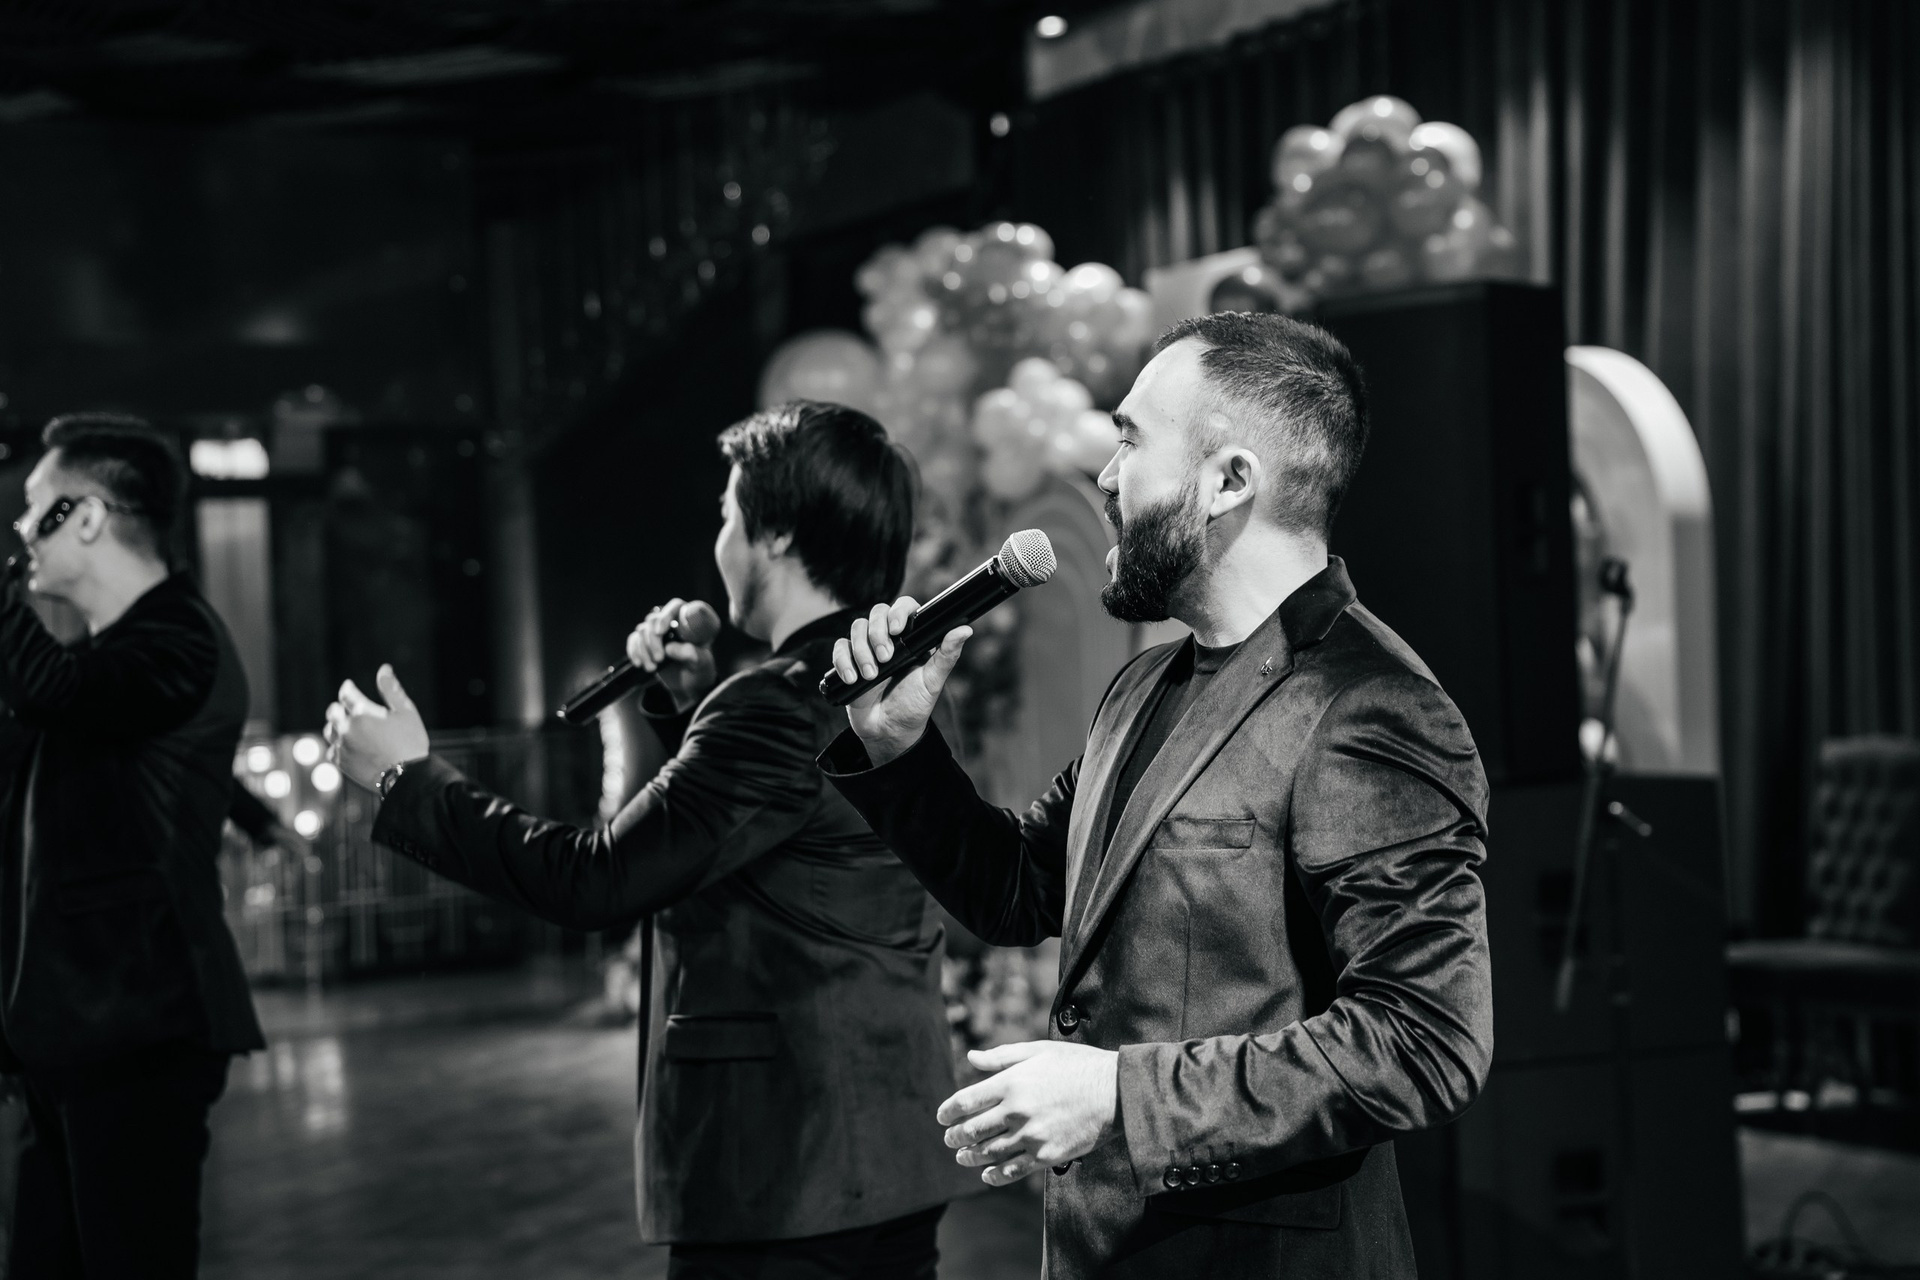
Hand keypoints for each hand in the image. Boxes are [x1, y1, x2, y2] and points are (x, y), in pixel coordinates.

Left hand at [324, 664, 429, 792]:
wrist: (405, 777)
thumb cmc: (410, 742)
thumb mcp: (406, 711)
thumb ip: (391, 689)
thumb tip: (384, 668)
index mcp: (362, 712)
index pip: (346, 693)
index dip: (348, 688)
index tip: (349, 686)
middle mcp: (347, 727)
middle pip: (333, 711)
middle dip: (340, 706)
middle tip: (346, 706)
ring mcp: (342, 746)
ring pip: (329, 730)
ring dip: (336, 725)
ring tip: (346, 726)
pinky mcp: (341, 763)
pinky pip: (331, 750)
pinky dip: (337, 745)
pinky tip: (346, 745)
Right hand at [626, 597, 717, 713]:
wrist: (690, 684)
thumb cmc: (701, 669)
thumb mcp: (703, 663)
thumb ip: (692, 654)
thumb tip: (670, 648)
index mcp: (689, 622)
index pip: (676, 607)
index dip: (666, 615)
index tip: (660, 631)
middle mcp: (672, 623)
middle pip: (654, 619)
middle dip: (653, 640)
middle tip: (659, 658)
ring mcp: (657, 632)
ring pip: (642, 630)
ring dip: (643, 649)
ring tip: (652, 668)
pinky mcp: (646, 643)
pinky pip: (634, 640)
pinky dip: (634, 651)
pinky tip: (639, 664)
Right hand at [830, 597, 970, 766]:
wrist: (889, 731)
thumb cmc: (914, 704)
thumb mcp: (933, 681)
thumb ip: (947, 655)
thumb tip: (965, 629)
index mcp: (911, 637)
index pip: (904, 608)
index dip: (899, 612)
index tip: (898, 630)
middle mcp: (888, 638)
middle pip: (876, 613)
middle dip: (878, 633)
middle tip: (886, 658)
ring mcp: (866, 648)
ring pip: (856, 628)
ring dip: (861, 650)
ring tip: (871, 675)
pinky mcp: (848, 662)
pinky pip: (839, 649)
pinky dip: (843, 661)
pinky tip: (853, 678)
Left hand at [937, 1040, 1118, 1186]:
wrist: (1116, 1091)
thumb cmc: (1077, 1066)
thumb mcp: (1039, 1051)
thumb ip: (1002, 1057)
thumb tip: (972, 1057)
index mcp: (1011, 1082)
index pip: (966, 1101)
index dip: (948, 1111)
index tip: (942, 1118)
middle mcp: (1016, 1111)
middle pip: (972, 1130)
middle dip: (955, 1137)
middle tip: (949, 1140)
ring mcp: (1030, 1136)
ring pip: (988, 1152)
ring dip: (970, 1156)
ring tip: (962, 1157)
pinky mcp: (1046, 1155)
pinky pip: (1012, 1171)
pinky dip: (994, 1176)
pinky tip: (986, 1175)